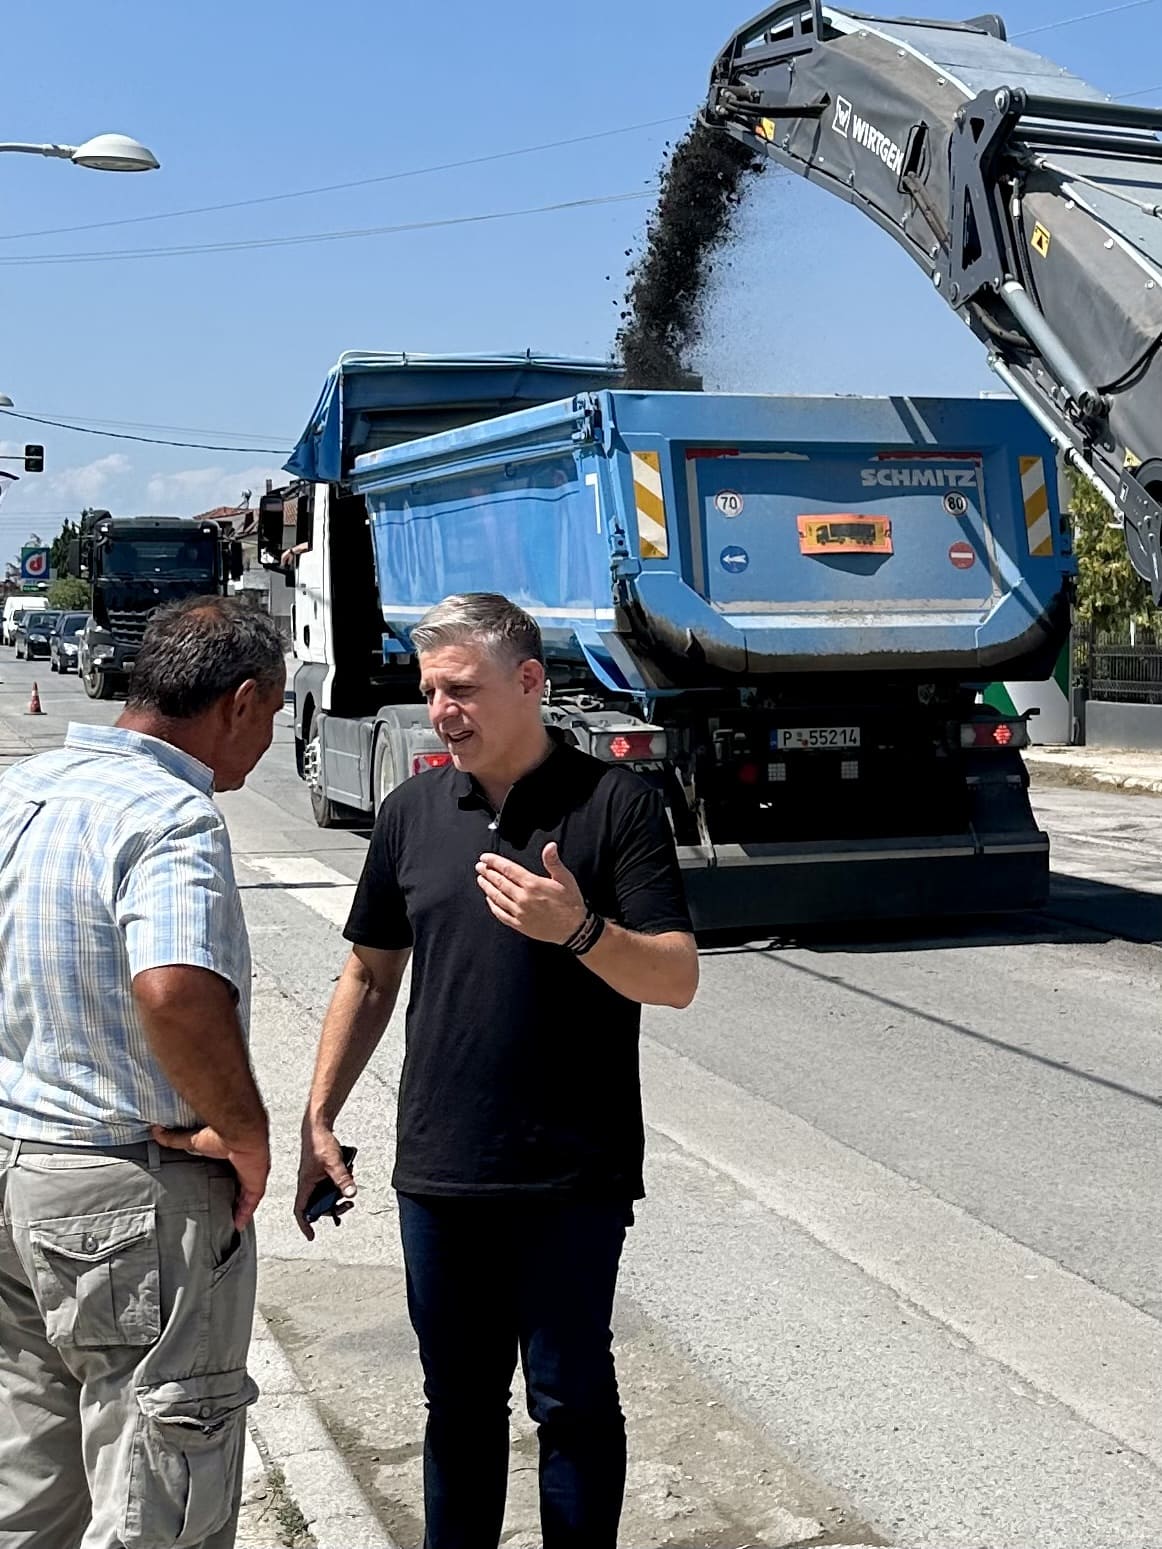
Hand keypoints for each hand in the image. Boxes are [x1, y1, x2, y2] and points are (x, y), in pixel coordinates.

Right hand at [151, 1124, 269, 1231]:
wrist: (240, 1135)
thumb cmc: (221, 1133)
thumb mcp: (194, 1141)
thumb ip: (175, 1139)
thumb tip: (156, 1132)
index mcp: (231, 1153)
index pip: (228, 1168)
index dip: (222, 1177)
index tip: (214, 1187)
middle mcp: (244, 1165)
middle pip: (239, 1184)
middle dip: (232, 1195)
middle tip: (222, 1207)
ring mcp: (251, 1176)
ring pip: (246, 1196)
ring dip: (239, 1206)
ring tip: (229, 1219)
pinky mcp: (255, 1185)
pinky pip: (251, 1203)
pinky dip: (245, 1214)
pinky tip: (238, 1224)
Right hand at [294, 1119, 356, 1241]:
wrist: (318, 1126)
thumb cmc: (319, 1143)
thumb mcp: (334, 1162)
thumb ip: (343, 1179)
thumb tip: (351, 1194)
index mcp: (305, 1184)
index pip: (301, 1210)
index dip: (305, 1224)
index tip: (312, 1235)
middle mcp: (308, 1184)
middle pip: (318, 1205)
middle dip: (333, 1208)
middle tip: (347, 1206)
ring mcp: (315, 1178)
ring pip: (326, 1194)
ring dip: (338, 1194)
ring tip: (350, 1188)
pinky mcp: (321, 1172)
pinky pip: (330, 1184)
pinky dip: (339, 1183)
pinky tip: (349, 1175)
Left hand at [475, 843, 586, 944]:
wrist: (574, 929)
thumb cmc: (571, 902)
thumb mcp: (565, 878)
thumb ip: (554, 862)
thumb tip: (550, 846)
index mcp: (533, 884)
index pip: (508, 869)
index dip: (494, 862)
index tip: (485, 857)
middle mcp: (523, 898)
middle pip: (499, 882)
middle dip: (487, 872)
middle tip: (479, 866)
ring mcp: (520, 912)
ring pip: (497, 897)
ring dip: (487, 887)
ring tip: (480, 879)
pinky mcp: (520, 925)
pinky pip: (501, 914)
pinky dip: (493, 906)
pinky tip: (489, 899)